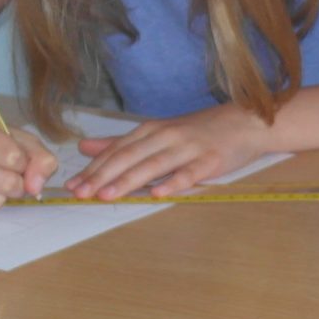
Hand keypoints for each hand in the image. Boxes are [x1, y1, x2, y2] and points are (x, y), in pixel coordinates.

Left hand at [67, 105, 265, 200]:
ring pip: (154, 165)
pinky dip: (173, 182)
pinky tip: (157, 194)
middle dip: (103, 176)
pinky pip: (189, 173)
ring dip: (129, 180)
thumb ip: (120, 141)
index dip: (93, 168)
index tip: (73, 185)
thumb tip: (84, 147)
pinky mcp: (210, 160)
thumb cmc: (199, 131)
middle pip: (130, 157)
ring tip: (108, 195)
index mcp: (151, 130)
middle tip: (82, 193)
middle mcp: (166, 136)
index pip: (116, 150)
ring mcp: (188, 148)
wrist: (245, 123)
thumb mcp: (158, 131)